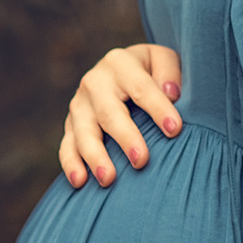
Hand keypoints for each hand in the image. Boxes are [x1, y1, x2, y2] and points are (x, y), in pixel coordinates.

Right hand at [60, 43, 183, 188]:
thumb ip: (169, 72)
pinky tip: (80, 182)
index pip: (141, 87)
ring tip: (108, 179)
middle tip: (141, 161)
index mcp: (120, 63)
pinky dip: (71, 163)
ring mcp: (79, 104)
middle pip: (109, 113)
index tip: (174, 130)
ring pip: (84, 132)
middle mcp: (95, 82)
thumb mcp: (164, 61)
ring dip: (95, 156)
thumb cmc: (152, 71)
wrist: (123, 71)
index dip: (158, 108)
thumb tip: (171, 92)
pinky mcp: (71, 125)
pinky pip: (67, 145)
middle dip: (125, 137)